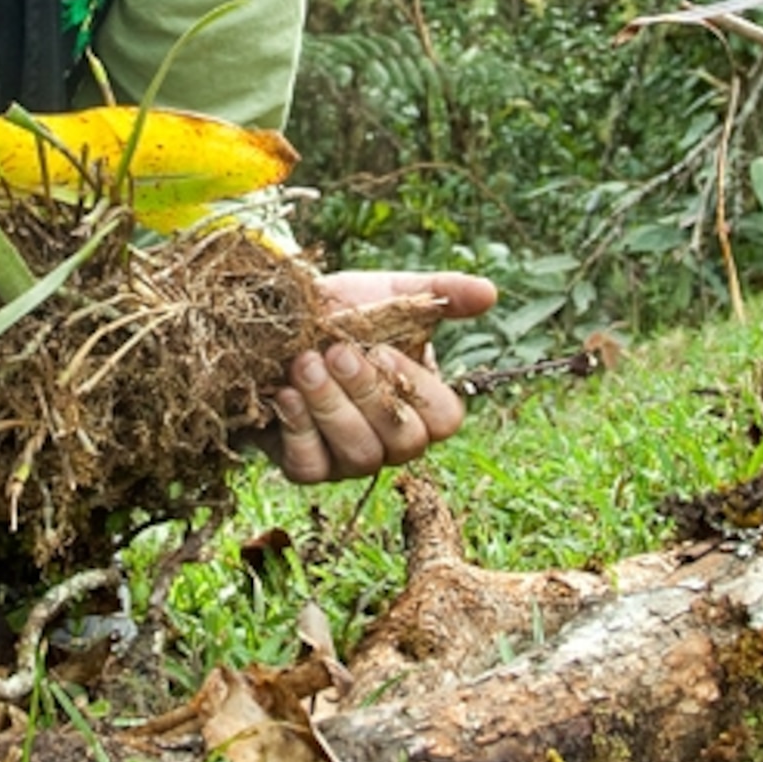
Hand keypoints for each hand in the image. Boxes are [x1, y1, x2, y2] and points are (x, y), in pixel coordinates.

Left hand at [270, 269, 498, 485]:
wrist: (272, 320)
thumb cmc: (342, 311)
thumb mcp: (391, 295)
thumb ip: (441, 294)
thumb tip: (490, 293)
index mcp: (421, 404)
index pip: (444, 419)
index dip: (418, 390)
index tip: (383, 351)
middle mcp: (391, 441)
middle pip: (403, 442)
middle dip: (368, 394)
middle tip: (337, 352)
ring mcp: (349, 460)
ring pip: (359, 455)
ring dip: (331, 407)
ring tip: (305, 363)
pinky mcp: (306, 468)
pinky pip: (310, 466)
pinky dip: (299, 429)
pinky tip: (286, 394)